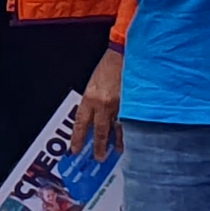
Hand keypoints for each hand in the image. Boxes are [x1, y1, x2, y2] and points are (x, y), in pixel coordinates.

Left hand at [73, 45, 124, 159]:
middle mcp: (104, 105)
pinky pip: (131, 123)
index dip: (78, 138)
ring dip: (116, 142)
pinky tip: (132, 138)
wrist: (125, 53)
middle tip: (98, 157)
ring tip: (116, 151)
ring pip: (117, 130)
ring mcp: (121, 106)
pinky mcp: (134, 105)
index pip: (81, 123)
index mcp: (91, 98)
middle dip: (98, 146)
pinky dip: (130, 131)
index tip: (75, 149)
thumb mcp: (94, 83)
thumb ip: (92, 101)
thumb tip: (91, 118)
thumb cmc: (109, 65)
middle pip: (99, 131)